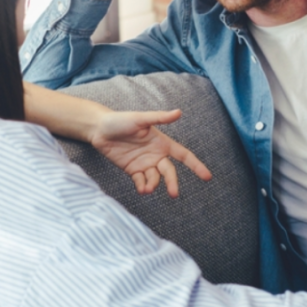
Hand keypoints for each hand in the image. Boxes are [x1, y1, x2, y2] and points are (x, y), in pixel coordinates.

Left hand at [88, 109, 211, 196]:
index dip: (196, 166)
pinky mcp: (132, 170)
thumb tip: (179, 112)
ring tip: (146, 188)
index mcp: (162, 142)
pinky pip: (141, 182)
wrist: (99, 129)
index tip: (208, 177)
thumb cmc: (120, 120)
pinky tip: (141, 189)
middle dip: (172, 183)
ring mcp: (144, 163)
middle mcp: (156, 154)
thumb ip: (160, 118)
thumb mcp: (141, 119)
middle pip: (169, 172)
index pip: (184, 155)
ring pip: (155, 179)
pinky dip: (143, 187)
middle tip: (173, 194)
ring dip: (153, 185)